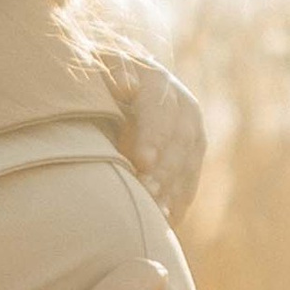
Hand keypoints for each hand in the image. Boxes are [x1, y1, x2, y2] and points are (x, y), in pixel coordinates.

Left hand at [109, 54, 208, 223]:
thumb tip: (126, 83)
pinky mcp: (192, 156)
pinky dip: (179, 201)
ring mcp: (191, 132)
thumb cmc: (97, 79)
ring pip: (188, 164)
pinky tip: (166, 220)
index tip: (142, 161)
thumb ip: (111, 75)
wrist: (119, 84)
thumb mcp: (98, 69)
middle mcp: (182, 106)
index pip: (160, 110)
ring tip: (158, 215)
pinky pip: (190, 180)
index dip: (153, 136)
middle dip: (164, 170)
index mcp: (157, 82)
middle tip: (146, 193)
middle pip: (179, 141)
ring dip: (174, 190)